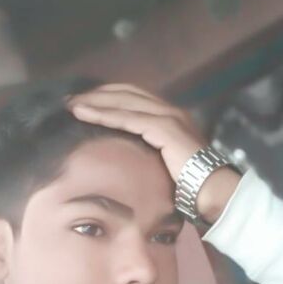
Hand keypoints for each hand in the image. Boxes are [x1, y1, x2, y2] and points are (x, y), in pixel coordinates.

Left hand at [67, 83, 239, 223]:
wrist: (213, 190)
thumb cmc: (190, 184)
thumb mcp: (164, 163)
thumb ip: (149, 154)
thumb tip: (128, 160)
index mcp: (170, 116)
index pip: (133, 98)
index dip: (107, 97)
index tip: (83, 102)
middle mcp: (170, 110)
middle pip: (125, 93)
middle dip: (96, 94)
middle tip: (70, 100)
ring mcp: (169, 116)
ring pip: (124, 102)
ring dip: (95, 101)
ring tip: (71, 104)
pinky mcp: (164, 128)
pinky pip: (128, 117)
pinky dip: (104, 114)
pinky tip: (84, 113)